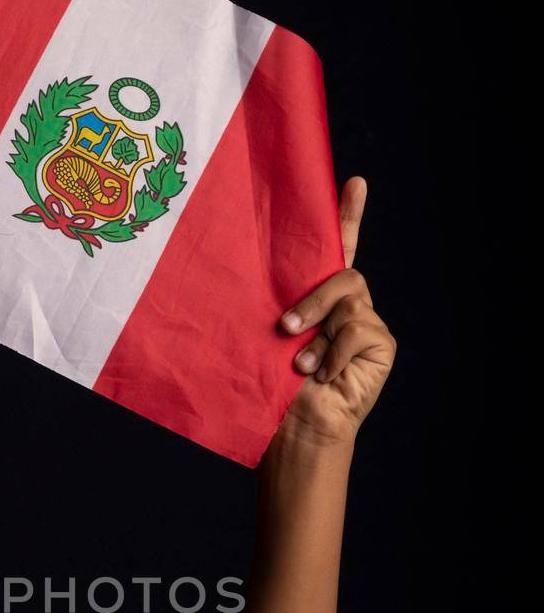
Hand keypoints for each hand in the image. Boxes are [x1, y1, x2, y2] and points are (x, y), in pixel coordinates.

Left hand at [274, 177, 396, 448]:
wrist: (291, 429)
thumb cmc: (268, 385)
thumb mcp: (262, 335)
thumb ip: (268, 304)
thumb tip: (233, 275)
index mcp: (315, 298)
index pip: (336, 247)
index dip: (348, 215)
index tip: (354, 183)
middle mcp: (344, 306)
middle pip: (342, 272)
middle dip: (313, 299)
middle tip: (286, 328)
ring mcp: (365, 324)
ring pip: (350, 297)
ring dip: (318, 330)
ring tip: (298, 364)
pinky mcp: (380, 344)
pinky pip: (359, 328)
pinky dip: (335, 353)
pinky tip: (323, 376)